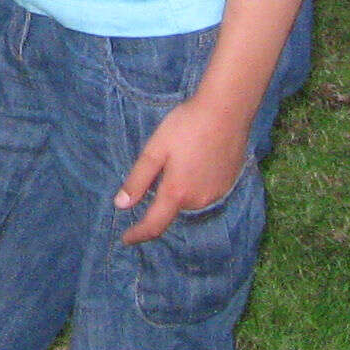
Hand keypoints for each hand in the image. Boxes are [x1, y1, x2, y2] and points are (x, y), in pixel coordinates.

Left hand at [115, 93, 247, 245]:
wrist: (227, 111)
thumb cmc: (186, 126)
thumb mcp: (155, 149)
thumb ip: (138, 180)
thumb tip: (121, 205)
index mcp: (177, 192)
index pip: (154, 225)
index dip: (138, 234)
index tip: (126, 238)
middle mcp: (198, 200)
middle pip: (172, 206)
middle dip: (163, 193)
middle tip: (164, 161)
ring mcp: (217, 194)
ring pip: (189, 199)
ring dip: (181, 187)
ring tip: (184, 155)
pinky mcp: (229, 184)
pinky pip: (205, 191)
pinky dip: (197, 182)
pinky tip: (198, 158)